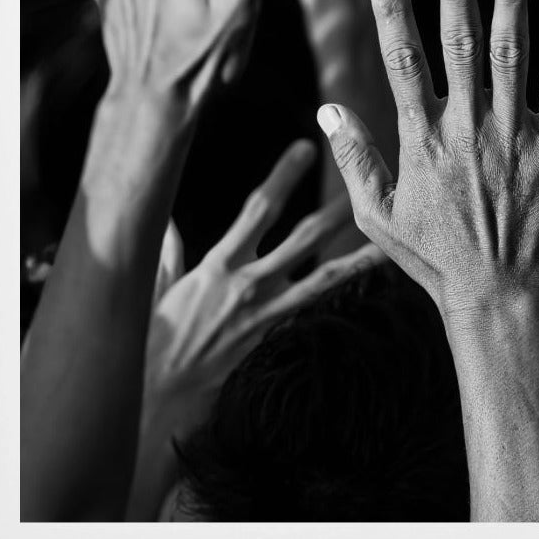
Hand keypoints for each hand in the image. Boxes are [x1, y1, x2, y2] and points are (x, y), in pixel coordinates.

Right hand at [143, 140, 383, 440]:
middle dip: (331, 211)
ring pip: (321, 280)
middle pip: (301, 240)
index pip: (257, 210)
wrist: (162, 389)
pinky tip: (356, 282)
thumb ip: (168, 248)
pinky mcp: (273, 333)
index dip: (283, 177)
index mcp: (219, 263)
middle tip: (358, 185)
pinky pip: (311, 308)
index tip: (302, 149)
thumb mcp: (157, 284)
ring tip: (383, 243)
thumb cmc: (155, 333)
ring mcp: (266, 311)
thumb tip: (165, 218)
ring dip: (354, 259)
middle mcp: (249, 284)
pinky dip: (334, 292)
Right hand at [317, 0, 538, 329]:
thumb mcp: (376, 215)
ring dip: (511, 7)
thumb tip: (325, 110)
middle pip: (459, 48)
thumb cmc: (433, 256)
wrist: (496, 295)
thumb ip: (354, 159)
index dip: (393, 15)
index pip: (402, 64)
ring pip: (510, 60)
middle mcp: (466, 130)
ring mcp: (512, 138)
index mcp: (421, 141)